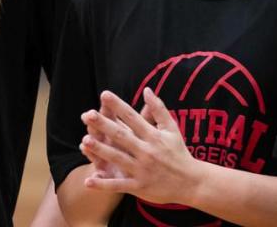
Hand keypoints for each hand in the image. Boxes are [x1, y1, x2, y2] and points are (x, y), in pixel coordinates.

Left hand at [80, 88, 201, 206]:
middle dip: (104, 125)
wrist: (192, 182)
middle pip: (122, 136)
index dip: (118, 106)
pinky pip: (119, 185)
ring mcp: (142, 170)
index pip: (133, 117)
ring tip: (84, 141)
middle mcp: (147, 151)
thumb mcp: (172, 128)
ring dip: (101, 151)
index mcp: (153, 136)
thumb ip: (159, 109)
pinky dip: (104, 184)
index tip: (104, 94)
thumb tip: (147, 89)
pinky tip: (88, 181)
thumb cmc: (179, 152)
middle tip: (87, 115)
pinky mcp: (139, 187)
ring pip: (118, 159)